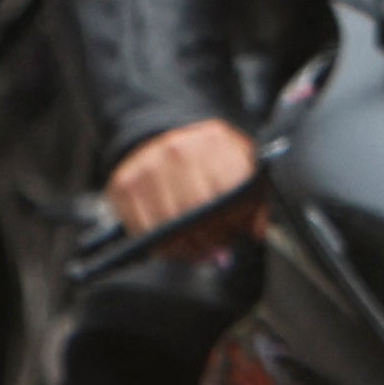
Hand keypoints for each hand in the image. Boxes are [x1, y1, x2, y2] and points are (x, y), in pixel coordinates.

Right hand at [107, 120, 258, 234]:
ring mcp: (149, 165)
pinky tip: (173, 241)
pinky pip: (143, 230)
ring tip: (198, 246)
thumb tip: (259, 232)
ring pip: (170, 225)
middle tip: (217, 246)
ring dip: (187, 247)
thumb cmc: (209, 157)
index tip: (235, 230)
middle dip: (211, 238)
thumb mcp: (241, 164)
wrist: (164, 137)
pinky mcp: (125, 184)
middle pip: (198, 212)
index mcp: (215, 141)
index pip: (229, 191)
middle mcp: (179, 150)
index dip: (235, 221)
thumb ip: (257, 197)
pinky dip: (161, 246)